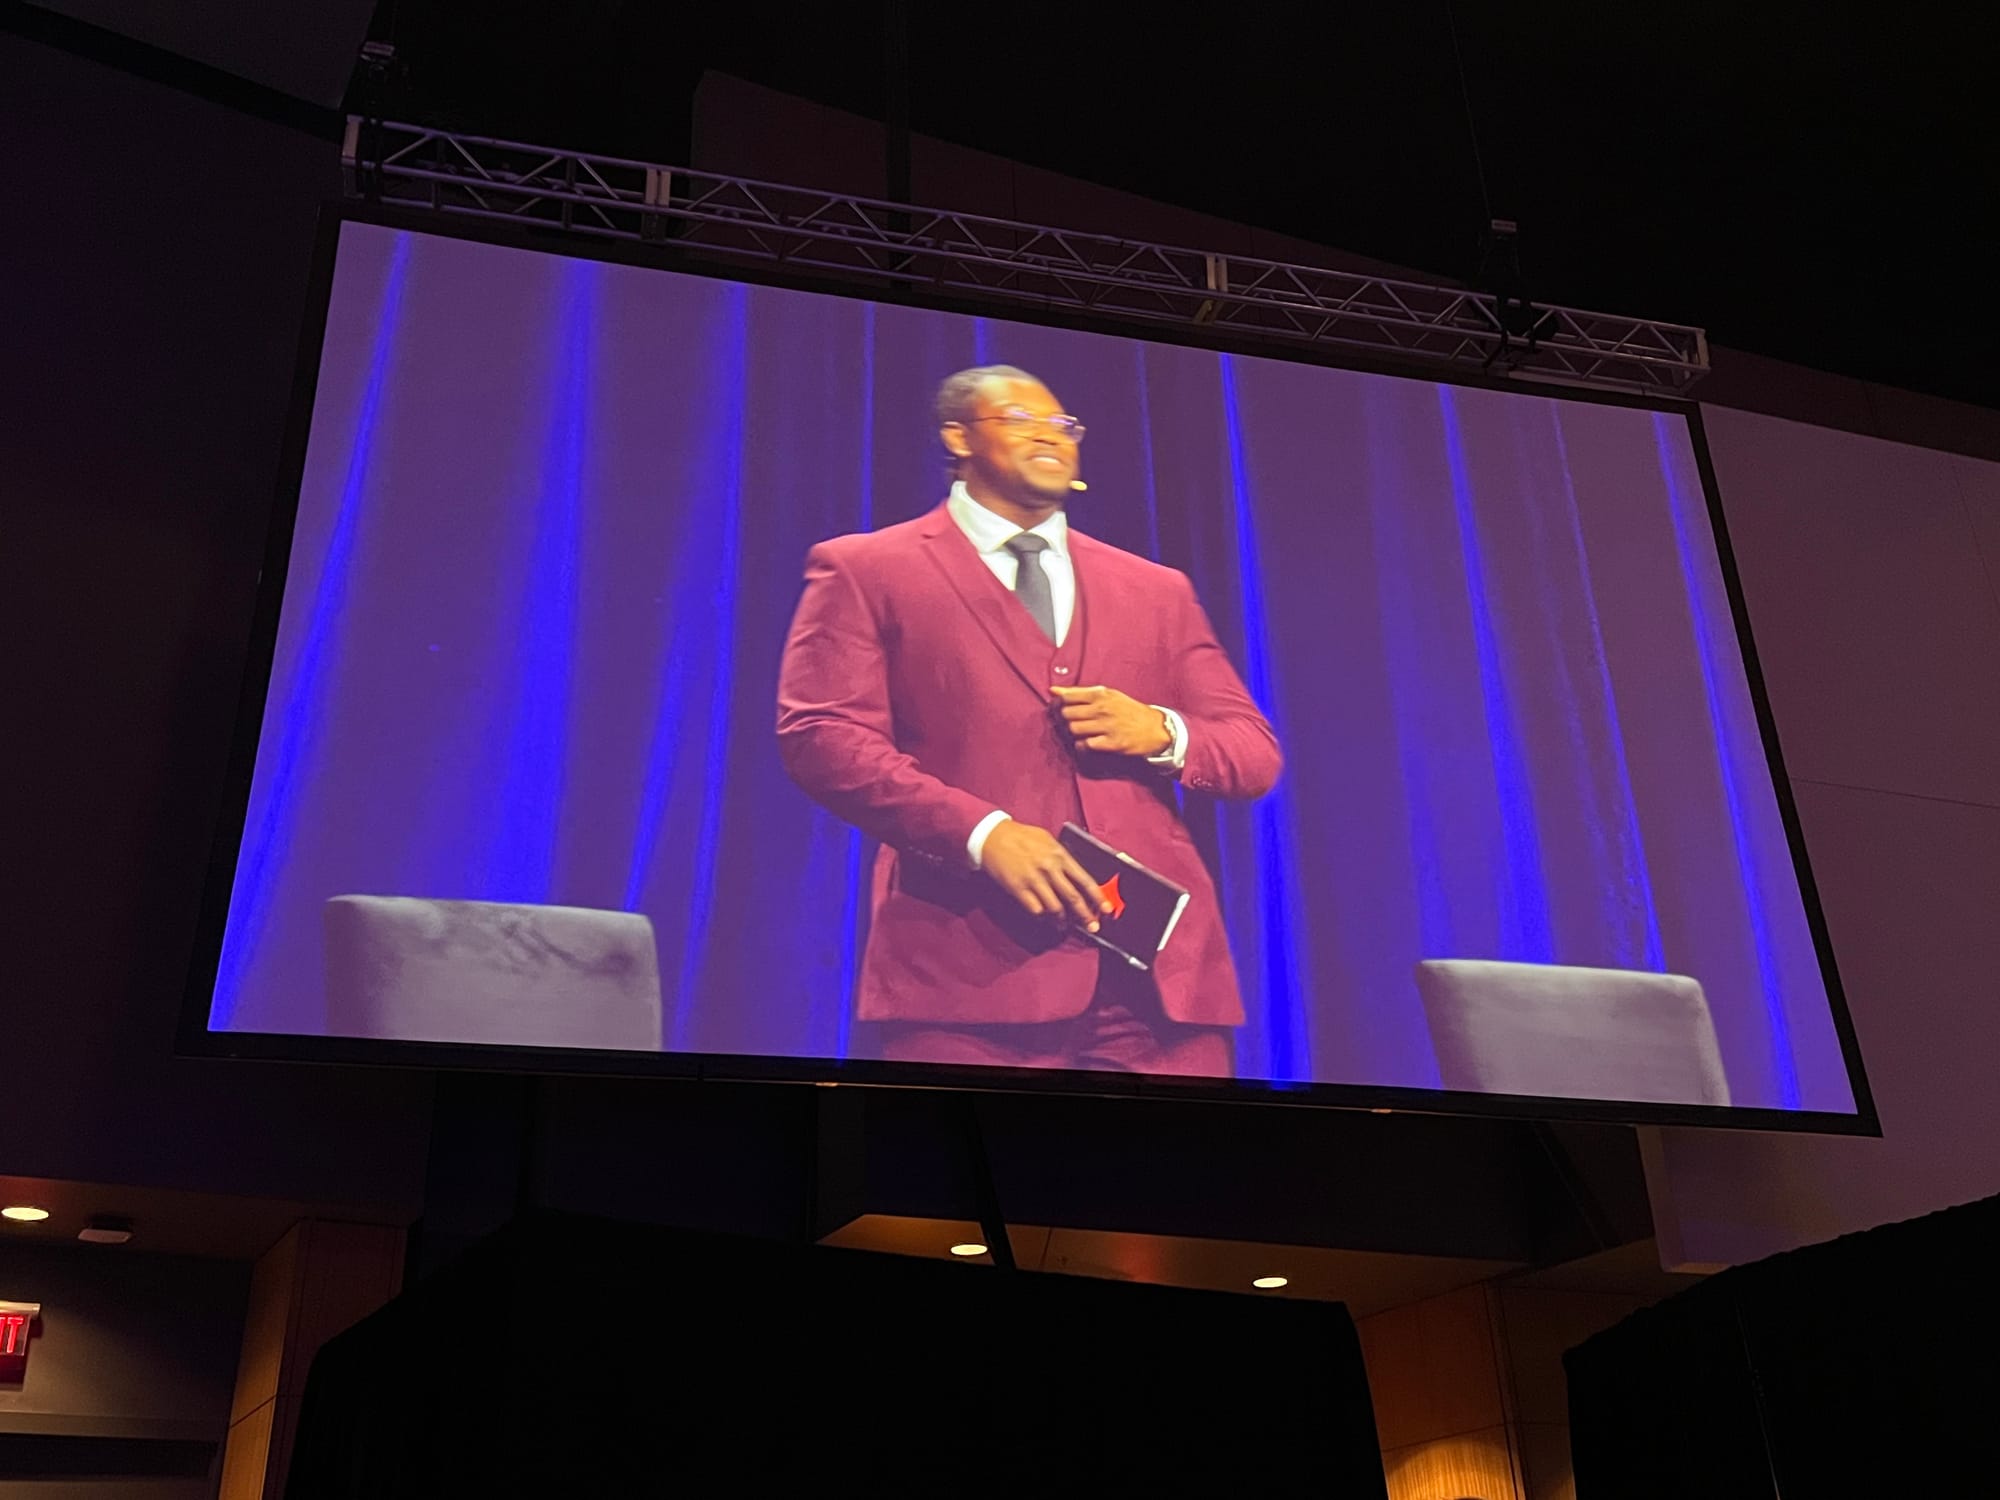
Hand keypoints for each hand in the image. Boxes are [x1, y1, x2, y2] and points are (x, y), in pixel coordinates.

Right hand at [979, 819, 1112, 930]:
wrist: (994, 836)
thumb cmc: (1022, 836)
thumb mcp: (1048, 840)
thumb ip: (1062, 857)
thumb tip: (1076, 875)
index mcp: (1060, 856)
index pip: (1085, 880)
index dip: (1098, 898)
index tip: (1106, 910)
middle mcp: (1049, 869)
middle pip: (1073, 898)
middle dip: (1085, 915)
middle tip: (1092, 927)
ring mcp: (1033, 880)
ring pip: (1054, 908)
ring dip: (1062, 920)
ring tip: (1064, 925)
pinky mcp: (1018, 889)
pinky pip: (1035, 909)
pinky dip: (1042, 916)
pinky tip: (1044, 918)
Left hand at [1052, 685, 1172, 757]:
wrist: (1155, 728)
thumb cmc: (1129, 710)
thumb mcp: (1109, 695)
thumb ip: (1081, 692)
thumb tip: (1053, 690)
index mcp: (1101, 694)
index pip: (1068, 697)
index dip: (1058, 704)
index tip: (1059, 709)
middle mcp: (1103, 708)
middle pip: (1067, 714)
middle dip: (1064, 720)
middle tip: (1070, 723)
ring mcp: (1107, 726)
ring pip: (1073, 729)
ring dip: (1072, 733)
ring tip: (1080, 733)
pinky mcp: (1112, 743)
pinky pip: (1085, 745)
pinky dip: (1082, 746)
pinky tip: (1088, 743)